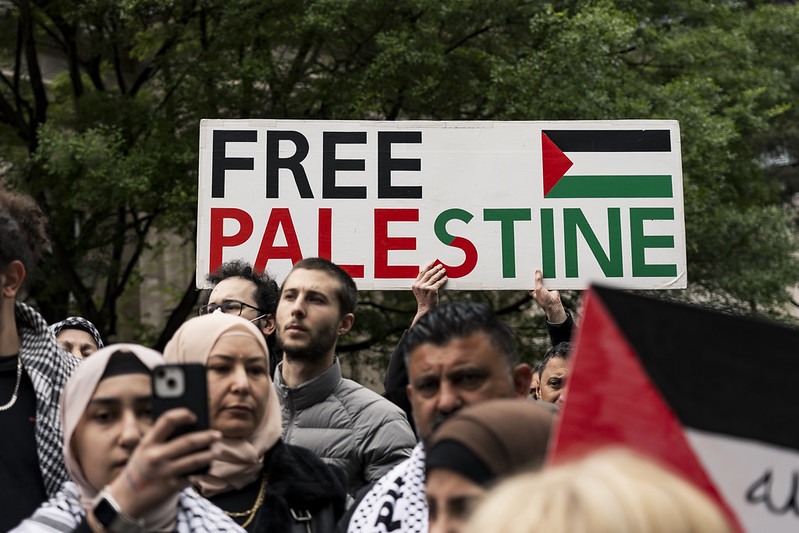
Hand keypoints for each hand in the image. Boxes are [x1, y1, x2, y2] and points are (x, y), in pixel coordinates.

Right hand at [105, 408, 220, 519]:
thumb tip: (193, 431)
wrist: (124, 500)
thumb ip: (162, 441)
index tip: (194, 416)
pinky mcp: (170, 487)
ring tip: (216, 452)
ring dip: (209, 455)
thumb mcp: (143, 451)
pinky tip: (208, 470)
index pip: (167, 420)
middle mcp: (155, 456)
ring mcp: (164, 473)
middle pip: (188, 442)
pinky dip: (202, 473)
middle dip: (207, 437)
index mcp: (147, 443)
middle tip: (218, 434)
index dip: (182, 414)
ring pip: (194, 460)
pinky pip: (192, 478)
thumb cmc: (140, 469)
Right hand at [411, 260, 447, 326]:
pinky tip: (445, 278)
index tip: (432, 262)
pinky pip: (439, 282)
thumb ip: (422, 282)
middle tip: (440, 265)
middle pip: (428, 273)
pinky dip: (443, 279)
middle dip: (435, 268)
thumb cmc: (424, 299)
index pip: (422, 272)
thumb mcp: (419, 290)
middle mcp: (419, 285)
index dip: (428, 266)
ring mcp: (425, 288)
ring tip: (444, 270)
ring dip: (440, 272)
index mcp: (415, 284)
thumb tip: (430, 272)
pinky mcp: (432, 290)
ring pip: (434, 277)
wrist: (425, 309)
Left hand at [529, 270, 566, 323]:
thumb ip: (538, 280)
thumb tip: (537, 271)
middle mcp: (537, 286)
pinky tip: (549, 269)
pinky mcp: (550, 283)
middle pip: (536, 277)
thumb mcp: (538, 289)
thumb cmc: (544, 299)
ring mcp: (544, 285)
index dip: (529, 274)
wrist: (554, 303)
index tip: (527, 267)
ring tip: (542, 265)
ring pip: (543, 277)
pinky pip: (550, 278)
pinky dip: (550, 275)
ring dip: (543, 273)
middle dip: (536, 272)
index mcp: (532, 288)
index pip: (529, 280)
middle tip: (535, 264)